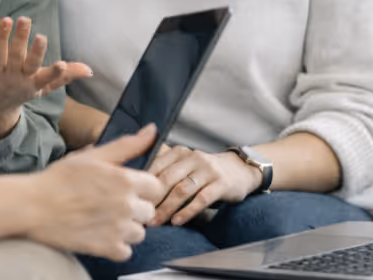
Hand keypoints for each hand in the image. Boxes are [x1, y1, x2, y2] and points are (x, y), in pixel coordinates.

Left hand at [0, 16, 91, 142]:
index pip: (45, 77)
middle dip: (23, 40)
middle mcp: (14, 78)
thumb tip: (89, 69)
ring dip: (3, 36)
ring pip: (0, 54)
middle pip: (20, 58)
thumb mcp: (42, 87)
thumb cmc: (20, 92)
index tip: (61, 63)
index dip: (54, 72)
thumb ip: (63, 76)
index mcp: (32, 82)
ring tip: (8, 19)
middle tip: (26, 21)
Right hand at [26, 124, 162, 260]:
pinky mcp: (108, 248)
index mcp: (124, 180)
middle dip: (134, 207)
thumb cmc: (60, 177)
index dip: (143, 186)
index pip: (156, 187)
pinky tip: (100, 232)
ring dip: (127, 227)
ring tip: (104, 217)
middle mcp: (126, 206)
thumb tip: (152, 130)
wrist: (34, 205)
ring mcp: (118, 230)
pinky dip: (116, 245)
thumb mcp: (93, 155)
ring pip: (140, 232)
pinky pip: (126, 251)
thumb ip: (127, 145)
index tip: (127, 187)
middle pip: (149, 211)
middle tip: (110, 201)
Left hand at [148, 145, 263, 225]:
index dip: (142, 183)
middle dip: (152, 198)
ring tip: (156, 221)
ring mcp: (207, 170)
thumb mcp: (184, 162)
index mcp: (179, 152)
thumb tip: (137, 181)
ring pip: (182, 190)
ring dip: (167, 208)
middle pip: (167, 179)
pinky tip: (177, 221)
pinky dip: (187, 211)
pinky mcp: (221, 183)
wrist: (238, 170)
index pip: (156, 166)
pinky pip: (201, 199)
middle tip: (141, 214)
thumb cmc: (203, 170)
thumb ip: (164, 167)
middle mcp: (192, 157)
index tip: (133, 199)